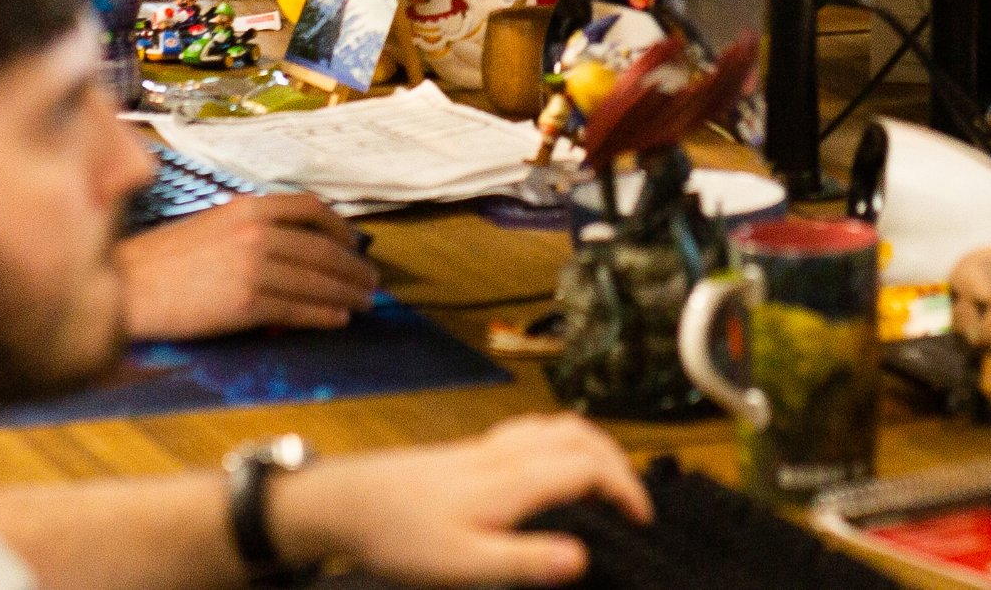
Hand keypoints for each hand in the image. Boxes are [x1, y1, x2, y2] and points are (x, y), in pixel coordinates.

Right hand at [119, 191, 377, 340]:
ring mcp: (253, 267)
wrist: (126, 289)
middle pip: (322, 248)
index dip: (341, 228)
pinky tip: (338, 319)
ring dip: (347, 292)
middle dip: (353, 267)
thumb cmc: (162, 261)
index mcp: (248, 208)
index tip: (355, 244)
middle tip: (370, 280)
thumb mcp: (212, 227)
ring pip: (317, 280)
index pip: (311, 209)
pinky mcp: (246, 303)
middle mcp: (256, 232)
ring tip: (364, 301)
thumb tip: (293, 252)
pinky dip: (324, 314)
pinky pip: (299, 308)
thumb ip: (252, 231)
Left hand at [272, 416, 649, 586]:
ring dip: (593, 446)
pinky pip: (535, 430)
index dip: (626, 489)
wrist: (347, 501)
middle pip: (582, 437)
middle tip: (635, 503)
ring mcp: (489, 446)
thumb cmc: (403, 536)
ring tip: (608, 480)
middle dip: (619, 462)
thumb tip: (583, 559)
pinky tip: (552, 465)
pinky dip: (564, 441)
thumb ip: (524, 560)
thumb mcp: (463, 564)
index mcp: (514, 478)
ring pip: (558, 426)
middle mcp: (508, 452)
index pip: (589, 467)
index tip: (644, 521)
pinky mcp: (473, 450)